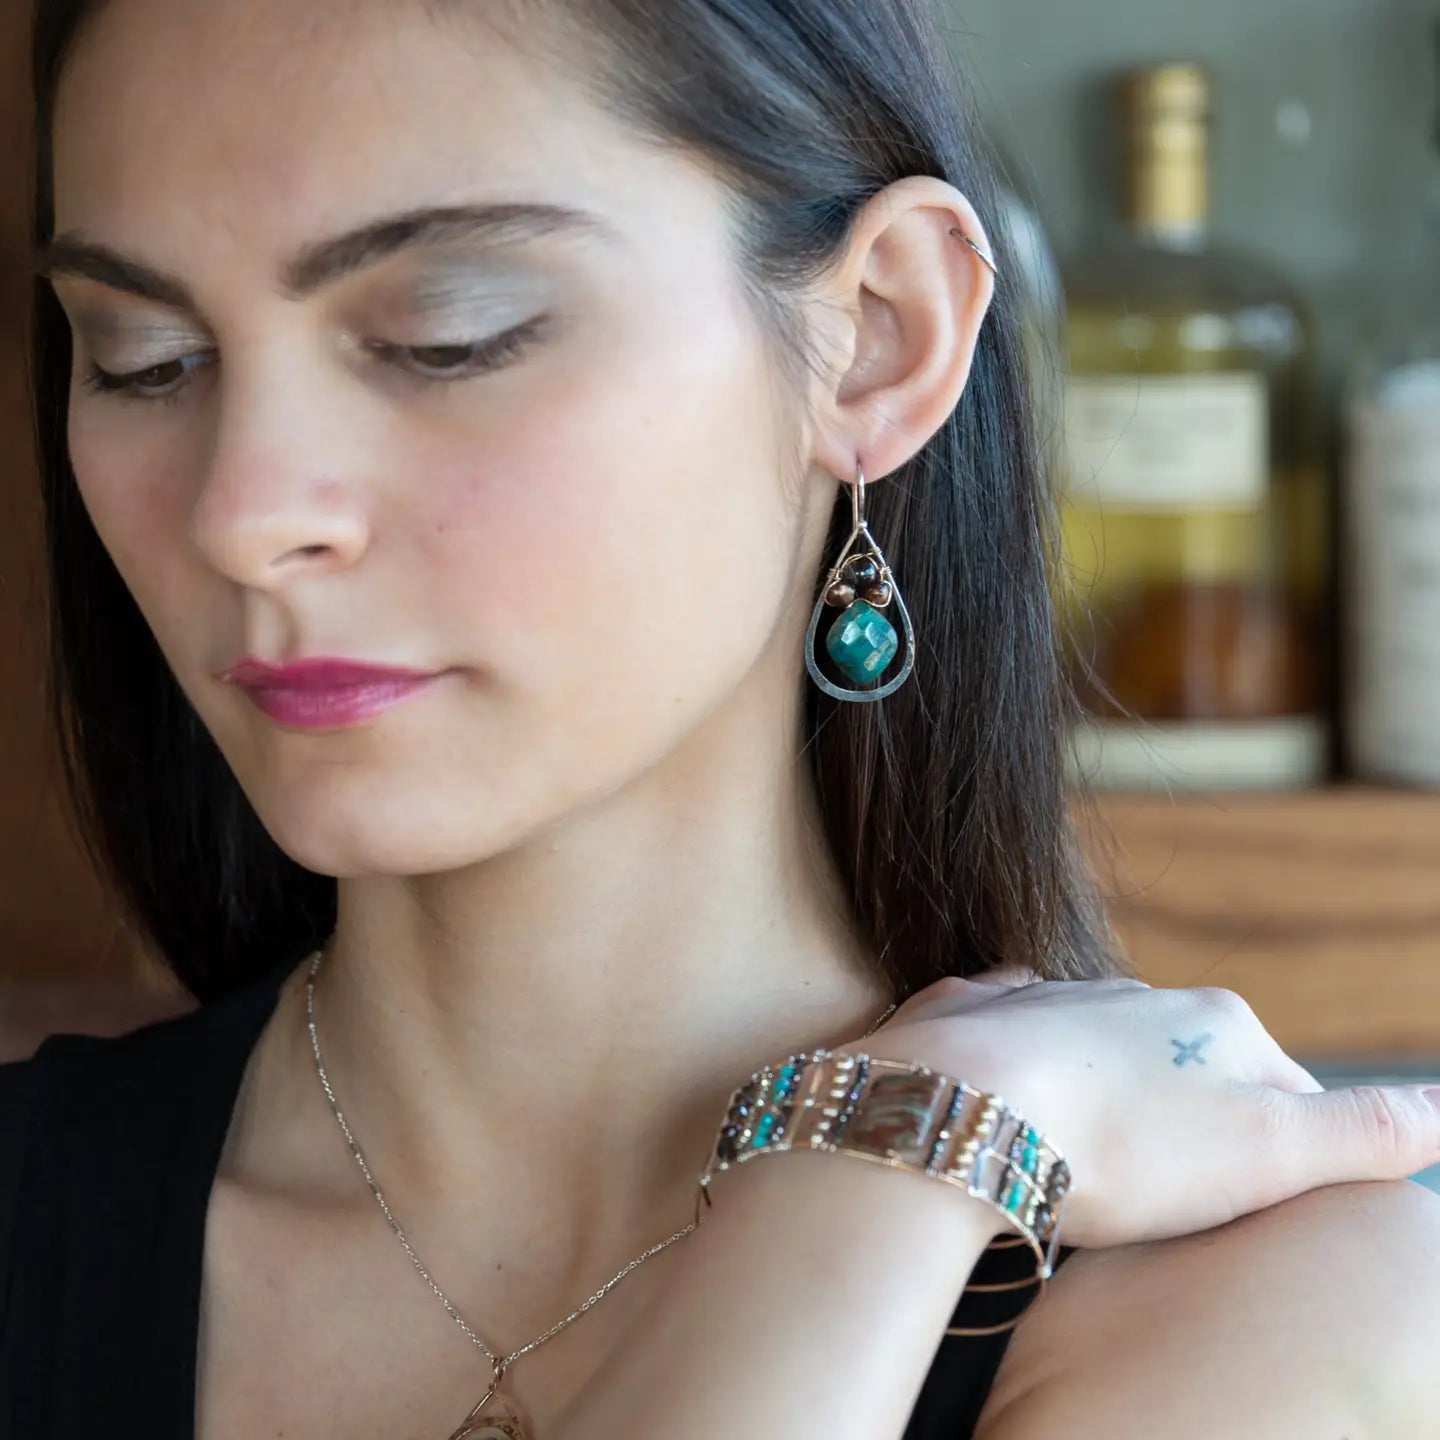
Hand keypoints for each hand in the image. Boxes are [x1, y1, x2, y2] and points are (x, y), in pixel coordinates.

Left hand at [854, 969, 1439, 1248]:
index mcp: (1217, 1023)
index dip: (1287, 1149)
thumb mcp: (1270, 1151)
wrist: (965, 1107)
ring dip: (1105, 1083)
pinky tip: (1008, 1081)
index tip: (1271, 1199)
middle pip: (1187, 1063)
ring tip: (1097, 1144)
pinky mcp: (969, 1015)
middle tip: (1177, 1182)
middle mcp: (1133, 994)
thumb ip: (1361, 1131)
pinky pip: (1004, 1026)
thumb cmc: (1124, 1144)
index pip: (1284, 1089)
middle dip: (1190, 1114)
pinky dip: (1015, 1051)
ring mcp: (1046, 997)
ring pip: (1097, 1041)